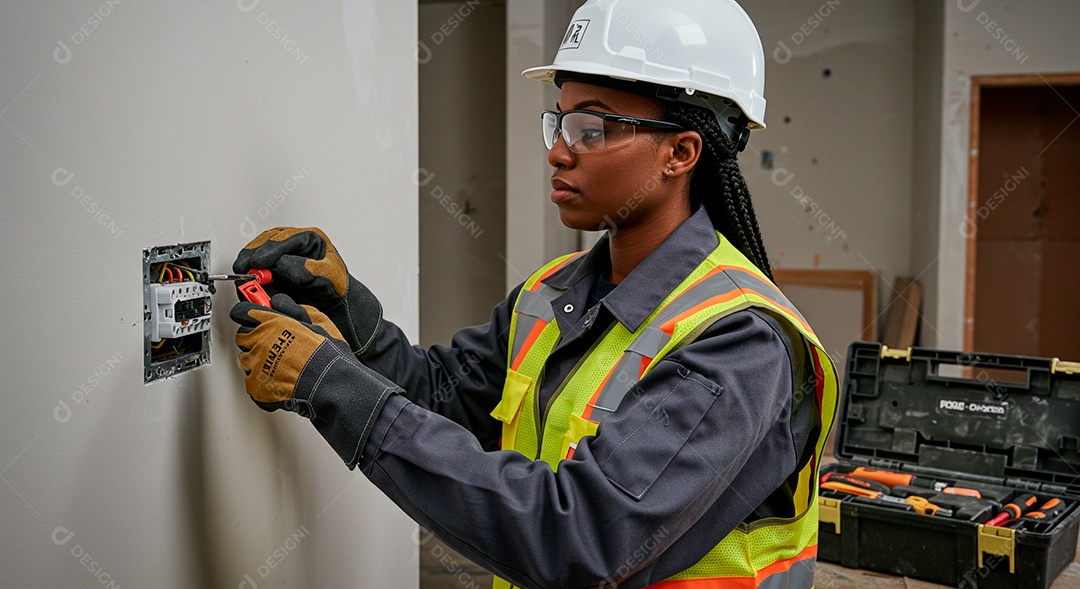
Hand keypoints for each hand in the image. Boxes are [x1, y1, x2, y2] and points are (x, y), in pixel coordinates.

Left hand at [231, 293, 400, 466]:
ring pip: (246, 360)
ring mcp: (256, 365)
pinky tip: (278, 381)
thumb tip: (280, 303)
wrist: (329, 384)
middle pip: (242, 337)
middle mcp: (260, 342)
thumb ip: (294, 309)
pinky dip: (262, 383)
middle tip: (271, 346)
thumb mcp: (318, 321)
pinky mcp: (256, 386)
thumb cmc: (327, 355)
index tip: (249, 316)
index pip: (242, 312)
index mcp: (272, 323)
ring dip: (258, 362)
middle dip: (254, 340)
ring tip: (279, 366)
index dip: (247, 315)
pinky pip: (251, 382)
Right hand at [233, 227, 381, 354]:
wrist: (335, 305)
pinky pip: (257, 271)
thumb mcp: (328, 275)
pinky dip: (251, 278)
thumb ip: (306, 269)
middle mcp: (292, 245)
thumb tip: (281, 265)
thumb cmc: (336, 287)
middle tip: (244, 268)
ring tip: (244, 278)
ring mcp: (280, 257)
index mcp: (309, 238)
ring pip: (258, 255)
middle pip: (266, 242)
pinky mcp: (272, 272)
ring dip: (249, 266)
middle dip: (253, 255)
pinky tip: (249, 286)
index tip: (259, 261)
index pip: (285, 238)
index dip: (269, 249)